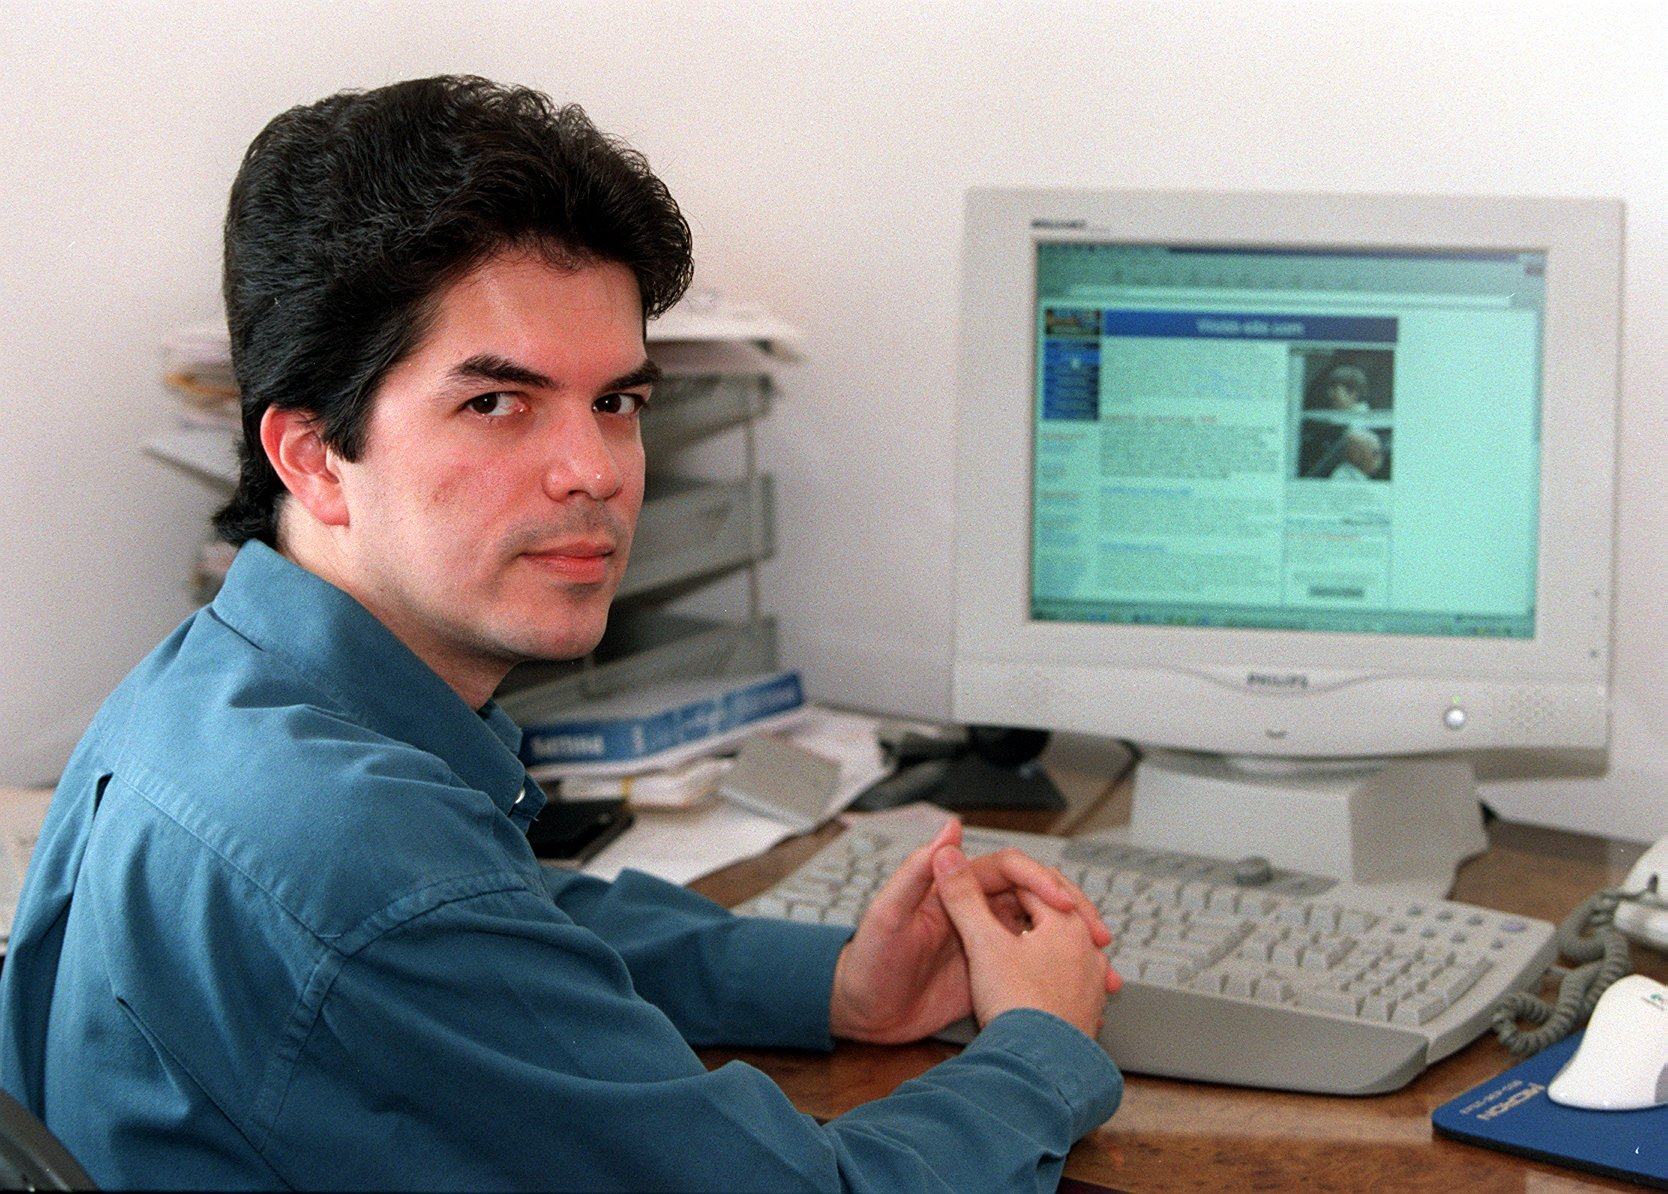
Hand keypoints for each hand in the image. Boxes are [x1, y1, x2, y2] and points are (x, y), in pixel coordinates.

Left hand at [829, 820, 1117, 1043]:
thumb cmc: (866, 961)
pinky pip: (1030, 967)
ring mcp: (984, 944)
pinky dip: (1058, 973)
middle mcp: (975, 912)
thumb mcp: (887, 915)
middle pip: (1035, 898)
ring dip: (1072, 943)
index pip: (1011, 872)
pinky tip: (1080, 988)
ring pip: (1040, 933)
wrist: (860, 1014)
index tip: (1063, 905)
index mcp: (955, 890)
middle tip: (1098, 933)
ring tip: (1102, 963)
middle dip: (1070, 911)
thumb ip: (916, 872)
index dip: (1041, 883)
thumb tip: (948, 829)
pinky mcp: (987, 975)